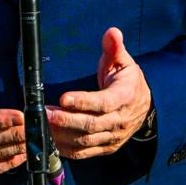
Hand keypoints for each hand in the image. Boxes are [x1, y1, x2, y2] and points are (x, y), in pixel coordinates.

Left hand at [46, 27, 151, 159]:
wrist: (144, 105)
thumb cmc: (128, 80)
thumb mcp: (123, 61)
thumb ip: (114, 48)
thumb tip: (112, 32)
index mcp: (125, 97)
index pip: (103, 103)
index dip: (83, 102)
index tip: (63, 97)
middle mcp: (120, 121)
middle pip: (91, 124)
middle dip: (66, 120)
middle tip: (44, 112)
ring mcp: (113, 137)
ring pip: (85, 140)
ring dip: (62, 135)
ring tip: (41, 124)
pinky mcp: (106, 147)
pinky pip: (85, 152)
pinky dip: (66, 149)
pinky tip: (50, 140)